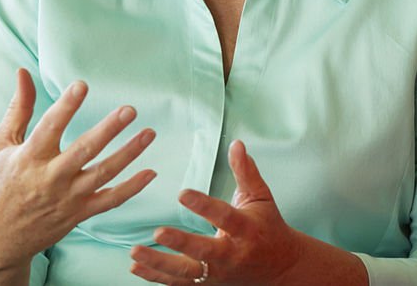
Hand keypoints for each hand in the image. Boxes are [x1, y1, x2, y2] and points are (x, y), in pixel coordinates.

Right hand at [0, 69, 156, 277]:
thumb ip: (18, 108)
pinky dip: (132, 188)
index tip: (82, 85)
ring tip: (150, 133)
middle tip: (129, 110)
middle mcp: (50, 178)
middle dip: (108, 130)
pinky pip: (110, 201)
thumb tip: (24, 72)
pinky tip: (151, 172)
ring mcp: (67, 198)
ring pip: (103, 174)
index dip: (66, 106)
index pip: (49, 127)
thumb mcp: (1, 145)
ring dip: (129, 153)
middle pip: (84, 151)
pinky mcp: (79, 214)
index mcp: (29, 157)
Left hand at [130, 140, 301, 284]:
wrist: (281, 268)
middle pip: (203, 251)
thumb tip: (236, 143)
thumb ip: (246, 171)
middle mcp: (231, 254)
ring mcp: (218, 273)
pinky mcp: (208, 285)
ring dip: (159, 264)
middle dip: (180, 243)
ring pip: (186, 273)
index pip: (223, 216)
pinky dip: (156, 277)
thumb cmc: (269, 227)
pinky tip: (135, 266)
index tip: (183, 193)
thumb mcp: (261, 197)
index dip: (204, 205)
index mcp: (245, 229)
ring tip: (135, 252)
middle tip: (158, 232)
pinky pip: (179, 284)